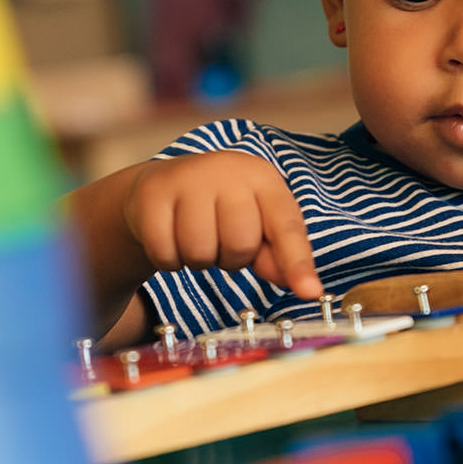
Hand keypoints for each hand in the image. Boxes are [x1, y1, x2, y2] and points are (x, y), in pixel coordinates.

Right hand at [121, 151, 322, 298]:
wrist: (163, 186)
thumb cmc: (220, 208)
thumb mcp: (256, 223)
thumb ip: (279, 255)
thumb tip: (303, 285)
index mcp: (263, 178)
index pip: (286, 226)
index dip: (298, 263)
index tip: (310, 292)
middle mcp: (228, 171)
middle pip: (240, 245)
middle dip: (230, 257)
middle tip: (220, 240)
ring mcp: (187, 179)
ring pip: (200, 252)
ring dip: (198, 260)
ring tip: (196, 237)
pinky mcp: (152, 194)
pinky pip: (165, 253)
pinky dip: (168, 259)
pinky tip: (171, 237)